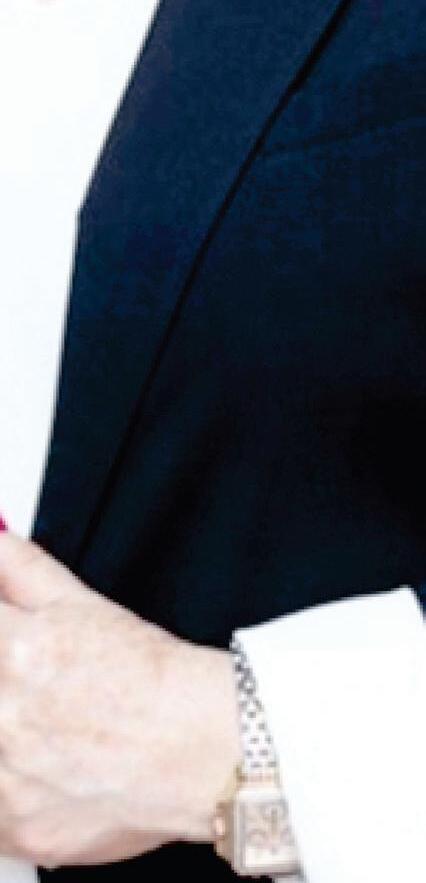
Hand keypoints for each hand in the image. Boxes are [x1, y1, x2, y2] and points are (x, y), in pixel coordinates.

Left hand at [0, 530, 239, 868]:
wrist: (201, 746)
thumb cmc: (154, 677)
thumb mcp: (82, 607)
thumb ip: (23, 571)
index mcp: (15, 653)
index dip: (1, 640)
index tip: (10, 651)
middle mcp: (5, 716)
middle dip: (7, 690)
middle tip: (29, 693)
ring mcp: (11, 779)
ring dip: (6, 737)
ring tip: (44, 730)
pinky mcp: (23, 827)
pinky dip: (11, 790)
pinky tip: (44, 773)